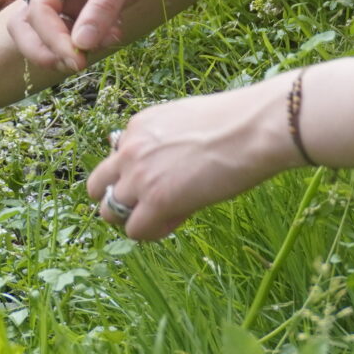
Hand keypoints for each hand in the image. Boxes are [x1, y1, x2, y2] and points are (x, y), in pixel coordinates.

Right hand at [13, 0, 228, 64]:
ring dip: (75, 46)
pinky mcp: (105, 2)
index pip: (39, 10)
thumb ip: (103, 5)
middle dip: (49, 47)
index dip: (51, 37)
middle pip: (37, 23)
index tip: (75, 57)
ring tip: (108, 42)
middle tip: (76, 64)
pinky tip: (118, 33)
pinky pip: (88, 29)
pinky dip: (96, 38)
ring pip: (62, 30)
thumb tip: (80, 45)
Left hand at [86, 76, 301, 239]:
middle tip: (150, 204)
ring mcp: (139, 176)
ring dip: (133, 218)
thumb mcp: (188, 121)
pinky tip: (179, 219)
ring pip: (109, 212)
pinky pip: (135, 231)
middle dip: (120, 198)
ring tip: (167, 214)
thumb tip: (169, 168)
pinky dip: (153, 231)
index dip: (139, 174)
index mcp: (138, 125)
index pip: (117, 159)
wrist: (254, 128)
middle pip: (98, 186)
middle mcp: (130, 149)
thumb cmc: (237, 122)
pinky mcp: (156, 201)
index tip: (167, 177)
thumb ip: (167, 142)